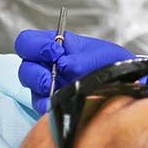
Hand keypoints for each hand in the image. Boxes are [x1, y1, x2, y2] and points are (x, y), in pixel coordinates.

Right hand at [15, 30, 133, 113]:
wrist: (122, 83)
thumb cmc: (109, 62)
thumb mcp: (99, 55)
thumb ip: (80, 59)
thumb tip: (64, 66)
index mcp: (55, 44)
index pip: (27, 42)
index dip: (36, 47)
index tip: (55, 53)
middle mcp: (47, 64)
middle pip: (25, 68)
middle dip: (37, 73)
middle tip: (53, 77)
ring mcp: (47, 84)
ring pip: (31, 87)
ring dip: (43, 88)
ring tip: (59, 90)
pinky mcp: (51, 102)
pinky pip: (41, 105)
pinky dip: (48, 104)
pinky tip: (60, 101)